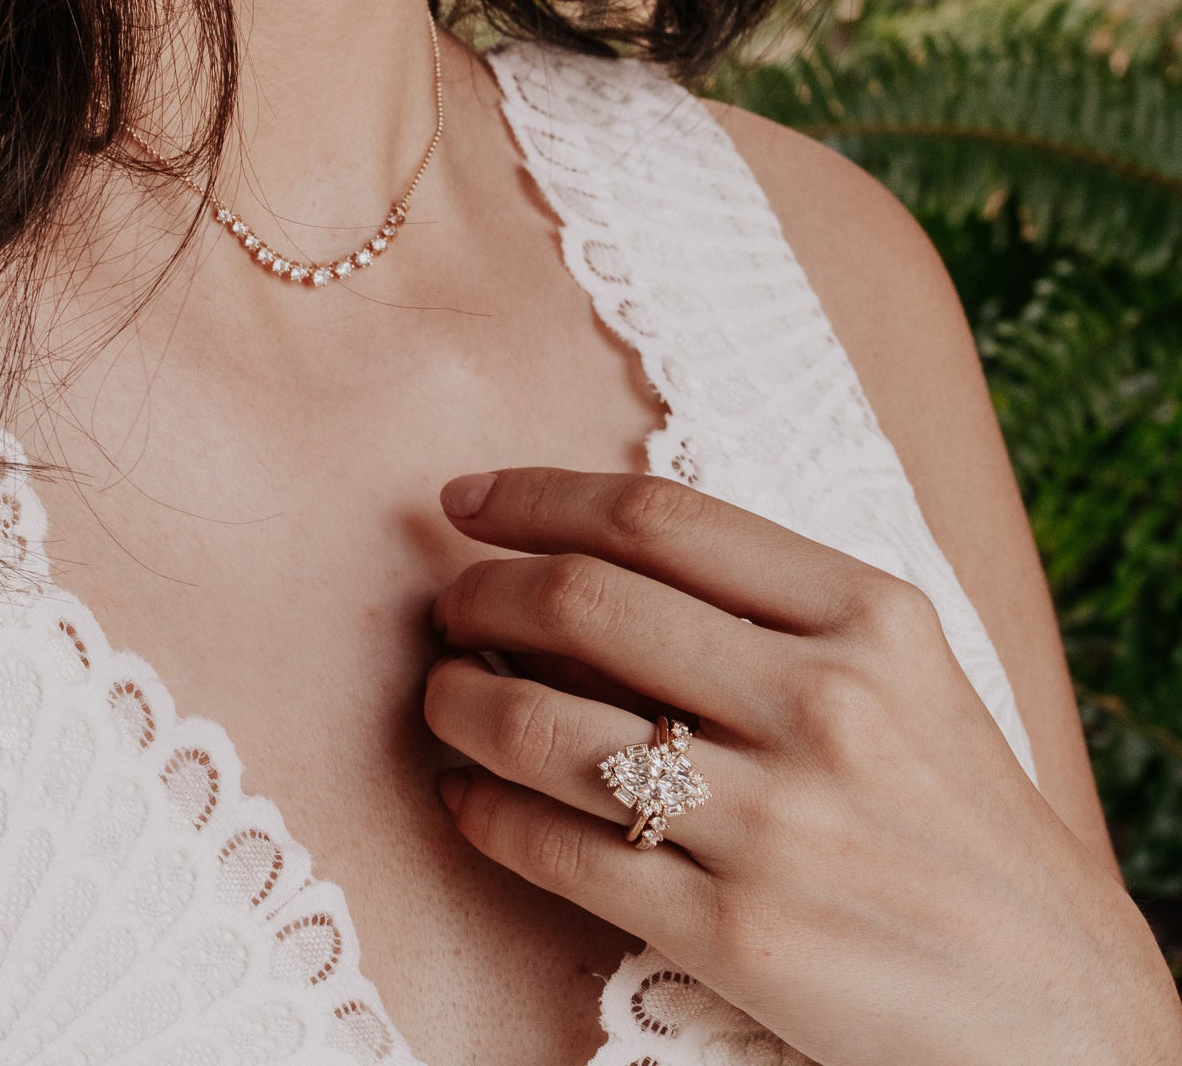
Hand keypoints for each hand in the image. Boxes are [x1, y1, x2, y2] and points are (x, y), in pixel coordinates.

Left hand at [424, 467, 1181, 1065]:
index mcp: (867, 614)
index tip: (468, 498)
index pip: (656, 517)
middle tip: (450, 604)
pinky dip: (481, 809)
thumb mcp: (904, 667)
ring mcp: (776, 823)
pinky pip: (556, 851)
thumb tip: (599, 547)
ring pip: (544, 726)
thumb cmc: (955, 811)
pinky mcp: (733, 937)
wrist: (1055, 1000)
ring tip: (442, 692)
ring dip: (457, 699)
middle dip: (479, 592)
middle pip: (582, 602)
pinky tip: (465, 793)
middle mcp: (821, 702)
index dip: (537, 495)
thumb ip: (772, 600)